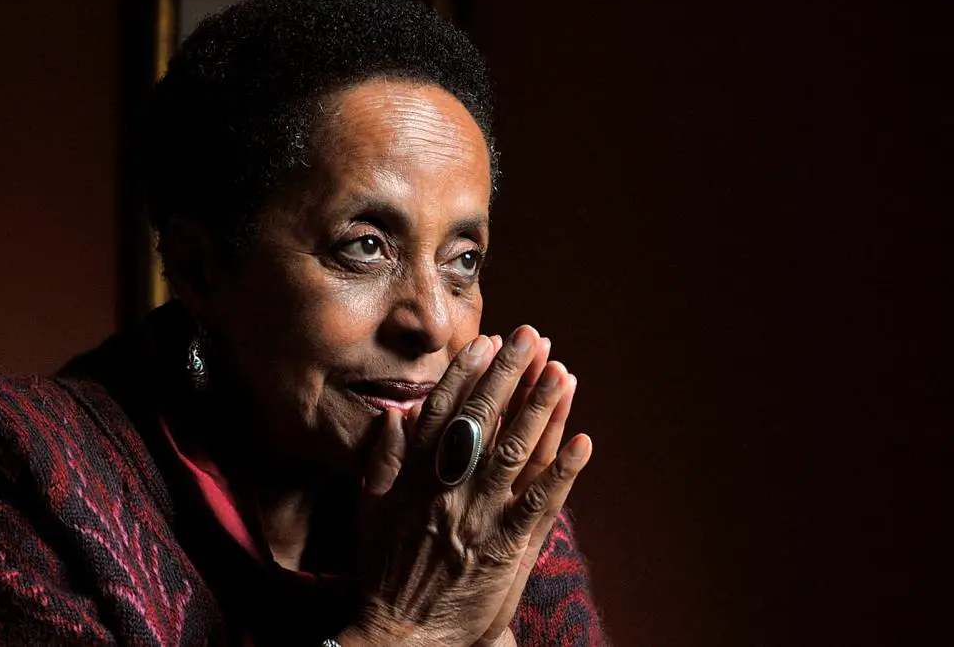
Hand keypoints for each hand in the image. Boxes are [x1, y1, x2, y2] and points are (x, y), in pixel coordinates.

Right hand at [342, 327, 592, 646]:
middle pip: (483, 420)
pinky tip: (584, 441)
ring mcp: (478, 518)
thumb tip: (394, 414)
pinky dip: (564, 472)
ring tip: (563, 371)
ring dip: (541, 409)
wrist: (400, 635)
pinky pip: (540, 505)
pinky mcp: (506, 550)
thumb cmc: (383, 570)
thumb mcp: (368, 509)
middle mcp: (447, 489)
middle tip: (532, 337)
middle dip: (510, 374)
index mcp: (414, 477)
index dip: (467, 374)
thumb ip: (381, 460)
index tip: (487, 341)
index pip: (444, 412)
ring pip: (515, 452)